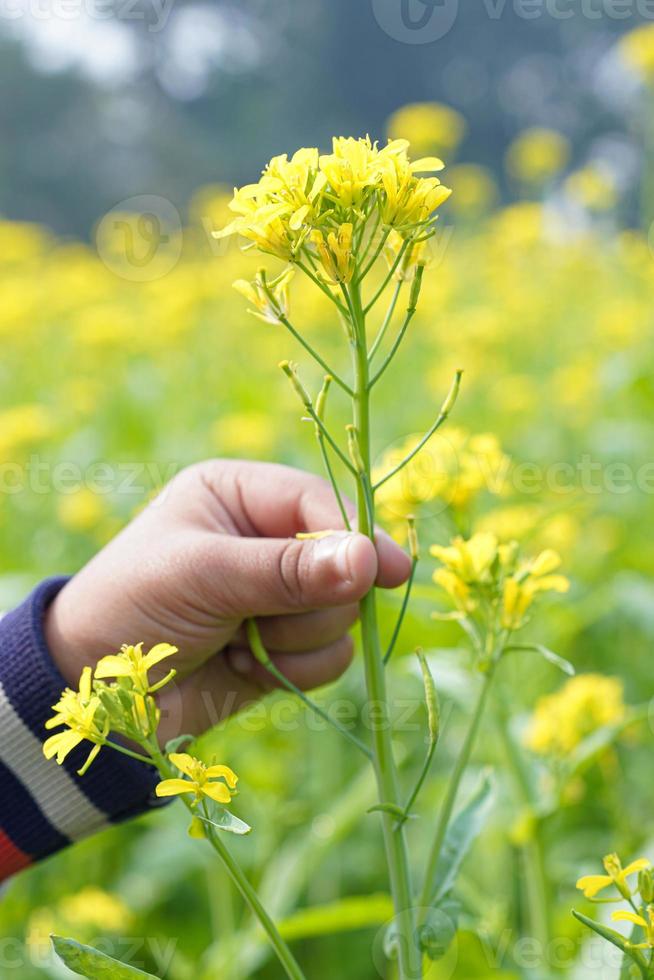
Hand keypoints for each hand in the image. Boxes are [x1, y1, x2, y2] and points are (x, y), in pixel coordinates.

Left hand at [45, 459, 409, 740]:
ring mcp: (278, 596)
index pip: (319, 505)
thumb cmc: (132, 607)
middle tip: (254, 618)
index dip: (355, 538)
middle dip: (306, 601)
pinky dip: (293, 670)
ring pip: (342, 616)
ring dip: (294, 640)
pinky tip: (244, 667)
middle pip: (343, 564)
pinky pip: (330, 658)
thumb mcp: (203, 575)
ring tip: (236, 642)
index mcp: (239, 495)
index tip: (385, 573)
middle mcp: (265, 539)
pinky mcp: (284, 646)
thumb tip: (369, 561)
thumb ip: (286, 571)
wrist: (95, 695)